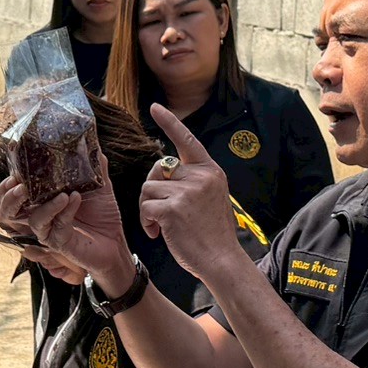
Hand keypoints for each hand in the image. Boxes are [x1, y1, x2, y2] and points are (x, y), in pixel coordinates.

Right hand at [0, 154, 135, 294]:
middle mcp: (40, 216)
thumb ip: (93, 167)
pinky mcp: (59, 243)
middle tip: (21, 184)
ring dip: (44, 205)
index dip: (9, 181)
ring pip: (32, 220)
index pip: (15, 191)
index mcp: (41, 200)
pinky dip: (65, 211)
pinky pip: (57, 227)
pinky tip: (75, 199)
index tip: (14, 169)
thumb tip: (93, 143)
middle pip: (10, 210)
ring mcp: (48, 231)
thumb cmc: (102, 214)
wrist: (115, 242)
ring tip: (59, 194)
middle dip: (10, 196)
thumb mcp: (98, 186)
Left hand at [140, 106, 244, 280]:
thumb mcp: (212, 198)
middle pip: (157, 170)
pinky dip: (146, 222)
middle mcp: (200, 176)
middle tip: (158, 212)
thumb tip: (166, 172)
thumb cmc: (213, 234)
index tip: (155, 107)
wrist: (222, 259)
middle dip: (151, 190)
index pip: (187, 140)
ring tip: (160, 226)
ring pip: (147, 189)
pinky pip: (145, 207)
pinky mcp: (173, 208)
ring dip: (147, 209)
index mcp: (211, 171)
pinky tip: (157, 233)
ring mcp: (187, 191)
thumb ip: (194, 181)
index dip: (169, 123)